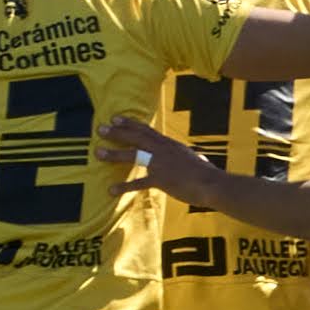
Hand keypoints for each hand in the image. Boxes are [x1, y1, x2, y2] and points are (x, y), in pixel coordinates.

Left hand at [94, 115, 225, 208]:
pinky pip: (138, 183)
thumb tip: (201, 160)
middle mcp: (163, 150)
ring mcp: (160, 164)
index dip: (130, 123)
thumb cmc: (208, 174)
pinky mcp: (160, 179)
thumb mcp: (197, 160)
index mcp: (169, 144)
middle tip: (100, 128)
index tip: (116, 118)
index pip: (146, 130)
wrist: (212, 183)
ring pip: (133, 155)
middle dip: (117, 132)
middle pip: (136, 137)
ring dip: (114, 154)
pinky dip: (124, 187)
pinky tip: (110, 190)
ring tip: (98, 153)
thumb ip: (192, 158)